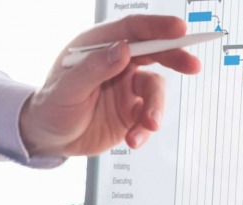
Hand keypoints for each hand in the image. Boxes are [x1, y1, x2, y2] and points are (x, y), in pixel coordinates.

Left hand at [19, 15, 202, 156]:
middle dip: (175, 57)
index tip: (179, 30)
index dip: (157, 27)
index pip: (132, 29)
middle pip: (154, 52)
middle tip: (192, 66)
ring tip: (148, 126)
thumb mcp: (66, 88)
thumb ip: (94, 69)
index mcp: (99, 46)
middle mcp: (117, 63)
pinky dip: (145, 129)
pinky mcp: (131, 111)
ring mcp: (126, 87)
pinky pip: (148, 117)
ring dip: (156, 108)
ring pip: (155, 90)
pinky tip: (133, 140)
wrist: (49, 138)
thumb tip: (122, 50)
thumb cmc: (52, 106)